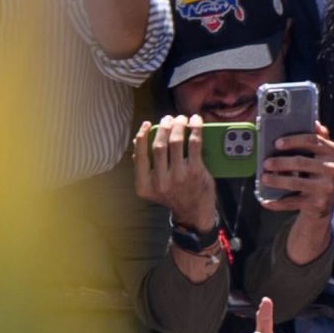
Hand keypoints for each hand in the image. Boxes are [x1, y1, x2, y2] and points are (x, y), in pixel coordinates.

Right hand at [130, 115, 220, 234]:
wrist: (194, 213)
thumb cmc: (173, 196)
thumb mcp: (152, 187)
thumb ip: (144, 168)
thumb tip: (137, 142)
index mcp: (145, 186)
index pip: (140, 156)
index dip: (142, 136)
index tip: (146, 124)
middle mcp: (160, 182)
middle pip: (159, 145)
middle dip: (163, 127)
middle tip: (168, 118)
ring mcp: (179, 177)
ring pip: (176, 142)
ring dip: (178, 125)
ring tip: (181, 118)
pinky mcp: (196, 172)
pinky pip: (194, 144)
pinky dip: (195, 129)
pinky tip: (195, 121)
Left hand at [257, 122, 333, 218]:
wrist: (325, 203)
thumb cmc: (318, 172)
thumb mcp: (321, 155)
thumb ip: (317, 139)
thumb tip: (315, 123)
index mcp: (333, 151)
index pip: (312, 141)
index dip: (293, 141)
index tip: (277, 143)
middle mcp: (333, 169)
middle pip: (301, 162)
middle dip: (280, 162)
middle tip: (265, 163)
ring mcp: (326, 188)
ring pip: (296, 183)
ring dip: (277, 181)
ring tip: (264, 178)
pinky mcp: (318, 204)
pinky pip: (293, 202)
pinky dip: (277, 203)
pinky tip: (265, 201)